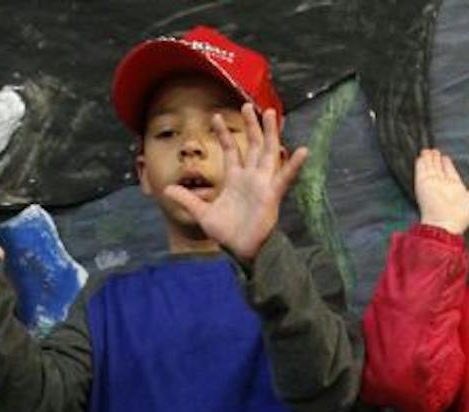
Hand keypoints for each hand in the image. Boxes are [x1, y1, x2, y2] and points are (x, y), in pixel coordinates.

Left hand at [164, 103, 309, 263]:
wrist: (239, 250)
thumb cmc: (226, 233)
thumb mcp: (202, 214)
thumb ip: (187, 199)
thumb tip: (167, 189)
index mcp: (234, 178)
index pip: (230, 149)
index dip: (224, 133)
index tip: (215, 116)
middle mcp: (250, 177)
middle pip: (253, 144)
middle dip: (251, 125)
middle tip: (248, 105)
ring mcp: (263, 184)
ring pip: (268, 153)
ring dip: (270, 133)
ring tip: (271, 114)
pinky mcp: (272, 195)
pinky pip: (285, 178)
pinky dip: (294, 165)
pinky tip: (302, 151)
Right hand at [413, 149, 468, 235]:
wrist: (445, 224)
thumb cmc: (461, 215)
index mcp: (453, 188)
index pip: (449, 172)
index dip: (447, 164)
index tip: (445, 157)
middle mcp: (441, 185)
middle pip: (438, 169)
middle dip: (436, 160)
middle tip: (434, 151)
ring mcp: (431, 184)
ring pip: (429, 168)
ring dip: (428, 159)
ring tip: (426, 150)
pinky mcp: (422, 184)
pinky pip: (421, 171)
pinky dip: (421, 163)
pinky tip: (420, 156)